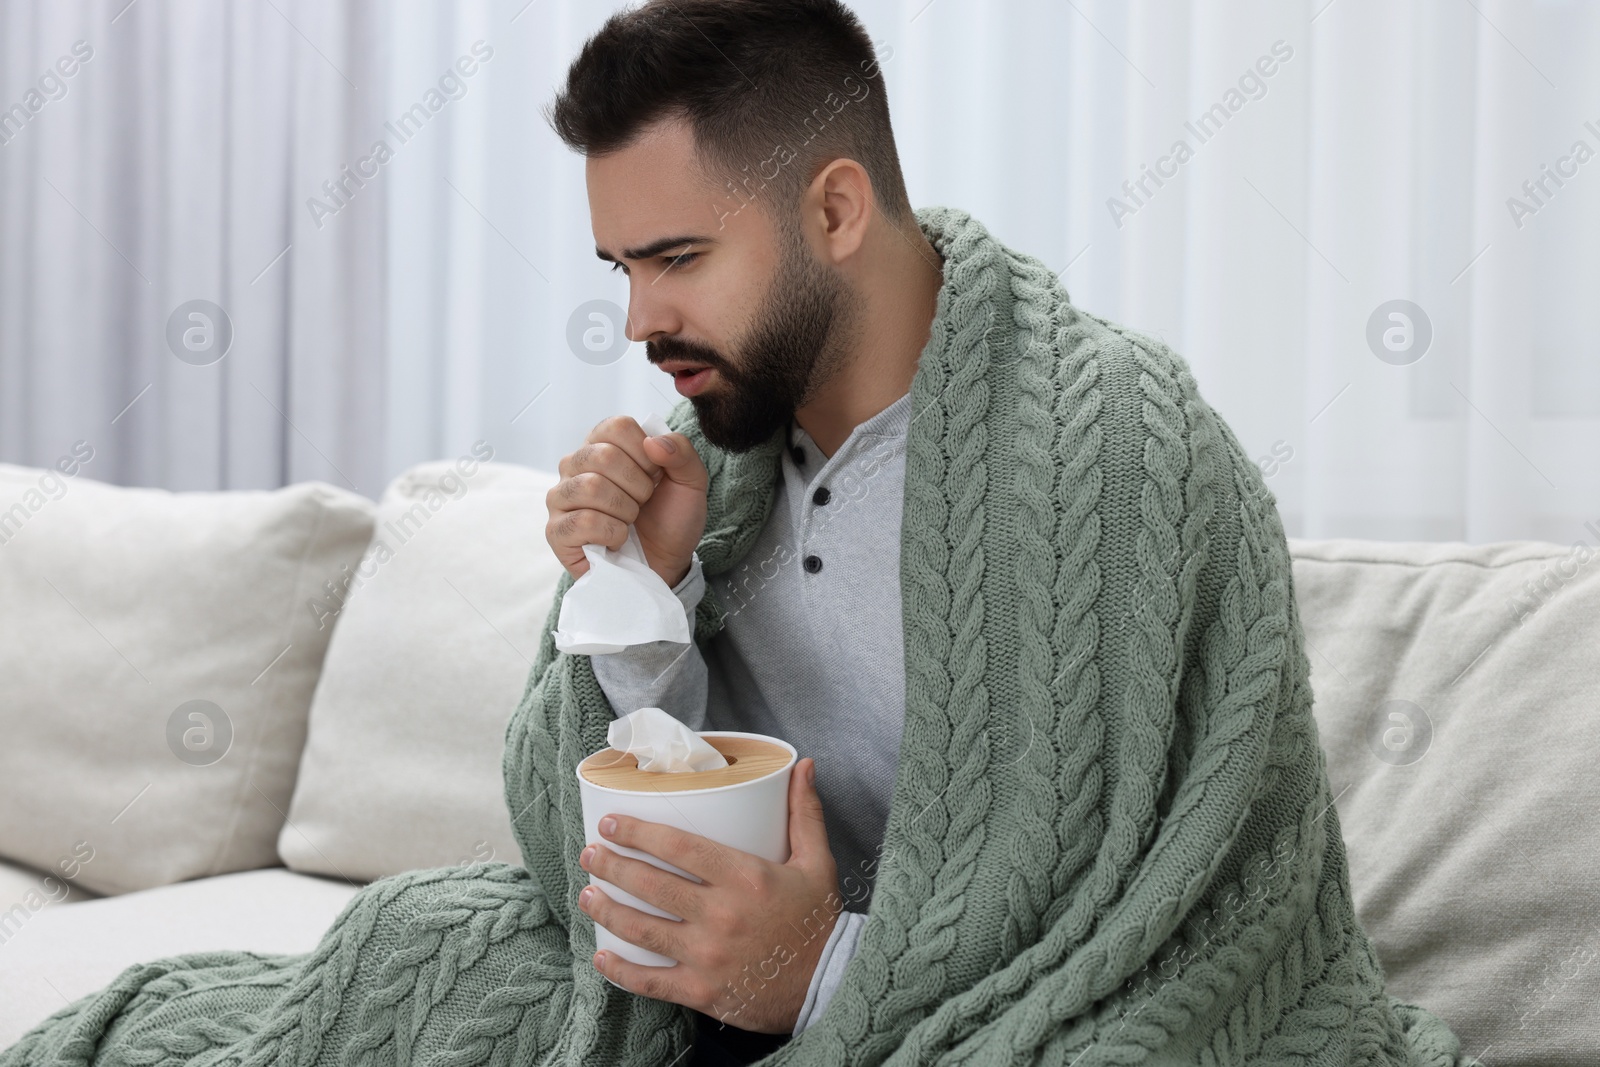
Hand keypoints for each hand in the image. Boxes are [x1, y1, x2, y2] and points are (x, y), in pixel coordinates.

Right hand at [546, 415, 706, 587]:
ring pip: (591, 487)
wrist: (665, 562)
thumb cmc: (670, 517)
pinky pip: (583, 522)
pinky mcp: (556, 530)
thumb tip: (652, 442)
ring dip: (625, 510)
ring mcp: (560, 497)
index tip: (654, 476)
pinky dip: (612, 534)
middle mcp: (574, 464)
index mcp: (602, 442)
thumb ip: (681, 451)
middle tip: (642, 503)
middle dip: (637, 486)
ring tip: (629, 521)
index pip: (617, 427)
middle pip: (603, 456)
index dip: (646, 455)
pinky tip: (617, 540)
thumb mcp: (690, 481)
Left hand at [576, 758, 841, 1032]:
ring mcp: (708, 956)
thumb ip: (805, 814)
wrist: (832, 985)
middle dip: (612, 866)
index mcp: (746, 878)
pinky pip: (652, 981)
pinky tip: (601, 957)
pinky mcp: (703, 991)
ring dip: (607, 910)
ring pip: (642, 930)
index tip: (611, 823)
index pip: (679, 848)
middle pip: (651, 885)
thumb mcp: (818, 862)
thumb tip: (804, 765)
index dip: (638, 833)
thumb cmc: (820, 921)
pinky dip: (621, 971)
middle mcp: (721, 915)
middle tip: (590, 854)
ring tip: (586, 895)